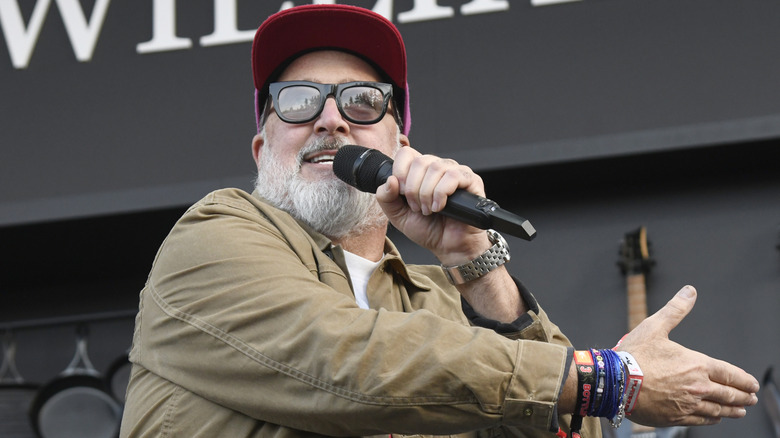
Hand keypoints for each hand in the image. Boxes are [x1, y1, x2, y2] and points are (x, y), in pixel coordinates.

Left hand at [374, 147, 488, 264]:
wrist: (448, 248)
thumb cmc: (428, 230)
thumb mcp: (397, 216)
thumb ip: (386, 198)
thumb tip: (390, 180)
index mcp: (420, 172)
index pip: (407, 154)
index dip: (400, 171)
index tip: (401, 193)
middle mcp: (438, 168)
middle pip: (419, 161)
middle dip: (413, 189)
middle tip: (417, 207)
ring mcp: (455, 172)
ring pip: (435, 168)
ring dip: (427, 194)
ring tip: (429, 210)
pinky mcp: (471, 181)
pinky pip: (453, 176)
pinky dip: (441, 194)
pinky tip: (440, 207)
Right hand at [617, 285, 759, 426]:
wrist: (614, 381)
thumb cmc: (634, 354)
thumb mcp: (655, 327)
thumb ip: (675, 310)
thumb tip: (689, 292)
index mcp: (696, 365)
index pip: (729, 374)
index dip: (743, 380)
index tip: (752, 384)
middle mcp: (697, 387)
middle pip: (728, 394)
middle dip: (743, 397)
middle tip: (750, 398)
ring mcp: (687, 404)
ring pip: (717, 410)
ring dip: (732, 410)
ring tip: (739, 411)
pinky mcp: (676, 418)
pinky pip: (701, 420)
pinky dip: (712, 419)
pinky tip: (715, 418)